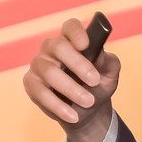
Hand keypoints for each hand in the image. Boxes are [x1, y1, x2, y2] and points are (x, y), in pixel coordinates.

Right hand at [23, 17, 121, 141]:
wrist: (88, 110)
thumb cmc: (98, 84)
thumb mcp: (109, 73)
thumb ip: (107, 61)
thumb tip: (97, 53)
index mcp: (71, 39)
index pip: (70, 27)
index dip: (76, 33)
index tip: (86, 45)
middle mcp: (51, 48)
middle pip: (58, 47)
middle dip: (78, 64)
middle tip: (94, 81)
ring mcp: (39, 64)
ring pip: (49, 72)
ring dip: (70, 88)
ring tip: (89, 102)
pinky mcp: (31, 83)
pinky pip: (40, 92)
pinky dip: (58, 106)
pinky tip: (73, 115)